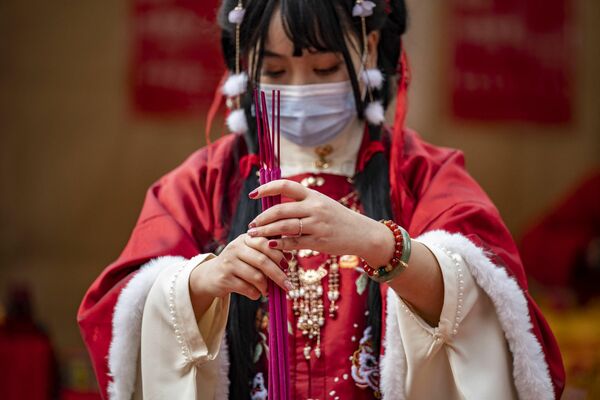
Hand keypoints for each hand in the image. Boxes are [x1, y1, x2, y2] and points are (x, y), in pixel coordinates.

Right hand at [189, 234, 291, 302]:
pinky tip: (256, 293)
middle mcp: (235, 248)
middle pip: (263, 261)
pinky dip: (256, 294)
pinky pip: (248, 289)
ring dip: (266, 287)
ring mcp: (228, 263)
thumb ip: (268, 253)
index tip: (288, 266)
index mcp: (244, 239)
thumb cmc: (237, 264)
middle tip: (288, 285)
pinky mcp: (224, 279)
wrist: (210, 276)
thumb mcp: (250, 254)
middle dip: (278, 275)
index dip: (279, 255)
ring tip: (268, 291)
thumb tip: (290, 257)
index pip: (265, 243)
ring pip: (257, 277)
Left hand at [247, 179, 394, 265]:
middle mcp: (314, 207)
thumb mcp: (321, 203)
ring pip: (284, 227)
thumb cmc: (337, 218)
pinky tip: (271, 245)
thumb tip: (273, 203)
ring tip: (254, 235)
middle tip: (251, 225)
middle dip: (262, 218)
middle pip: (280, 210)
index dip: (266, 188)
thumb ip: (300, 202)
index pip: (285, 186)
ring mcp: (317, 225)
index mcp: (313, 195)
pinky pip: (293, 242)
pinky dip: (280, 244)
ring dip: (266, 232)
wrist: (362, 233)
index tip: (252, 195)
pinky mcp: (318, 241)